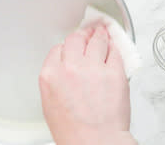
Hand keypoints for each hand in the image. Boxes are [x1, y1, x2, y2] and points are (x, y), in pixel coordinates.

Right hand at [39, 26, 135, 144]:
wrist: (95, 143)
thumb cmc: (74, 132)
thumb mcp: (50, 104)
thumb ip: (55, 80)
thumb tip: (63, 69)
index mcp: (50, 76)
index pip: (57, 49)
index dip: (67, 47)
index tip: (72, 46)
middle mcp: (70, 68)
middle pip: (75, 39)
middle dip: (82, 35)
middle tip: (88, 33)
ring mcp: (93, 68)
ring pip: (96, 40)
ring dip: (99, 34)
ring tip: (102, 31)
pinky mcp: (114, 71)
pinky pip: (114, 51)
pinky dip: (114, 46)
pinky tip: (114, 44)